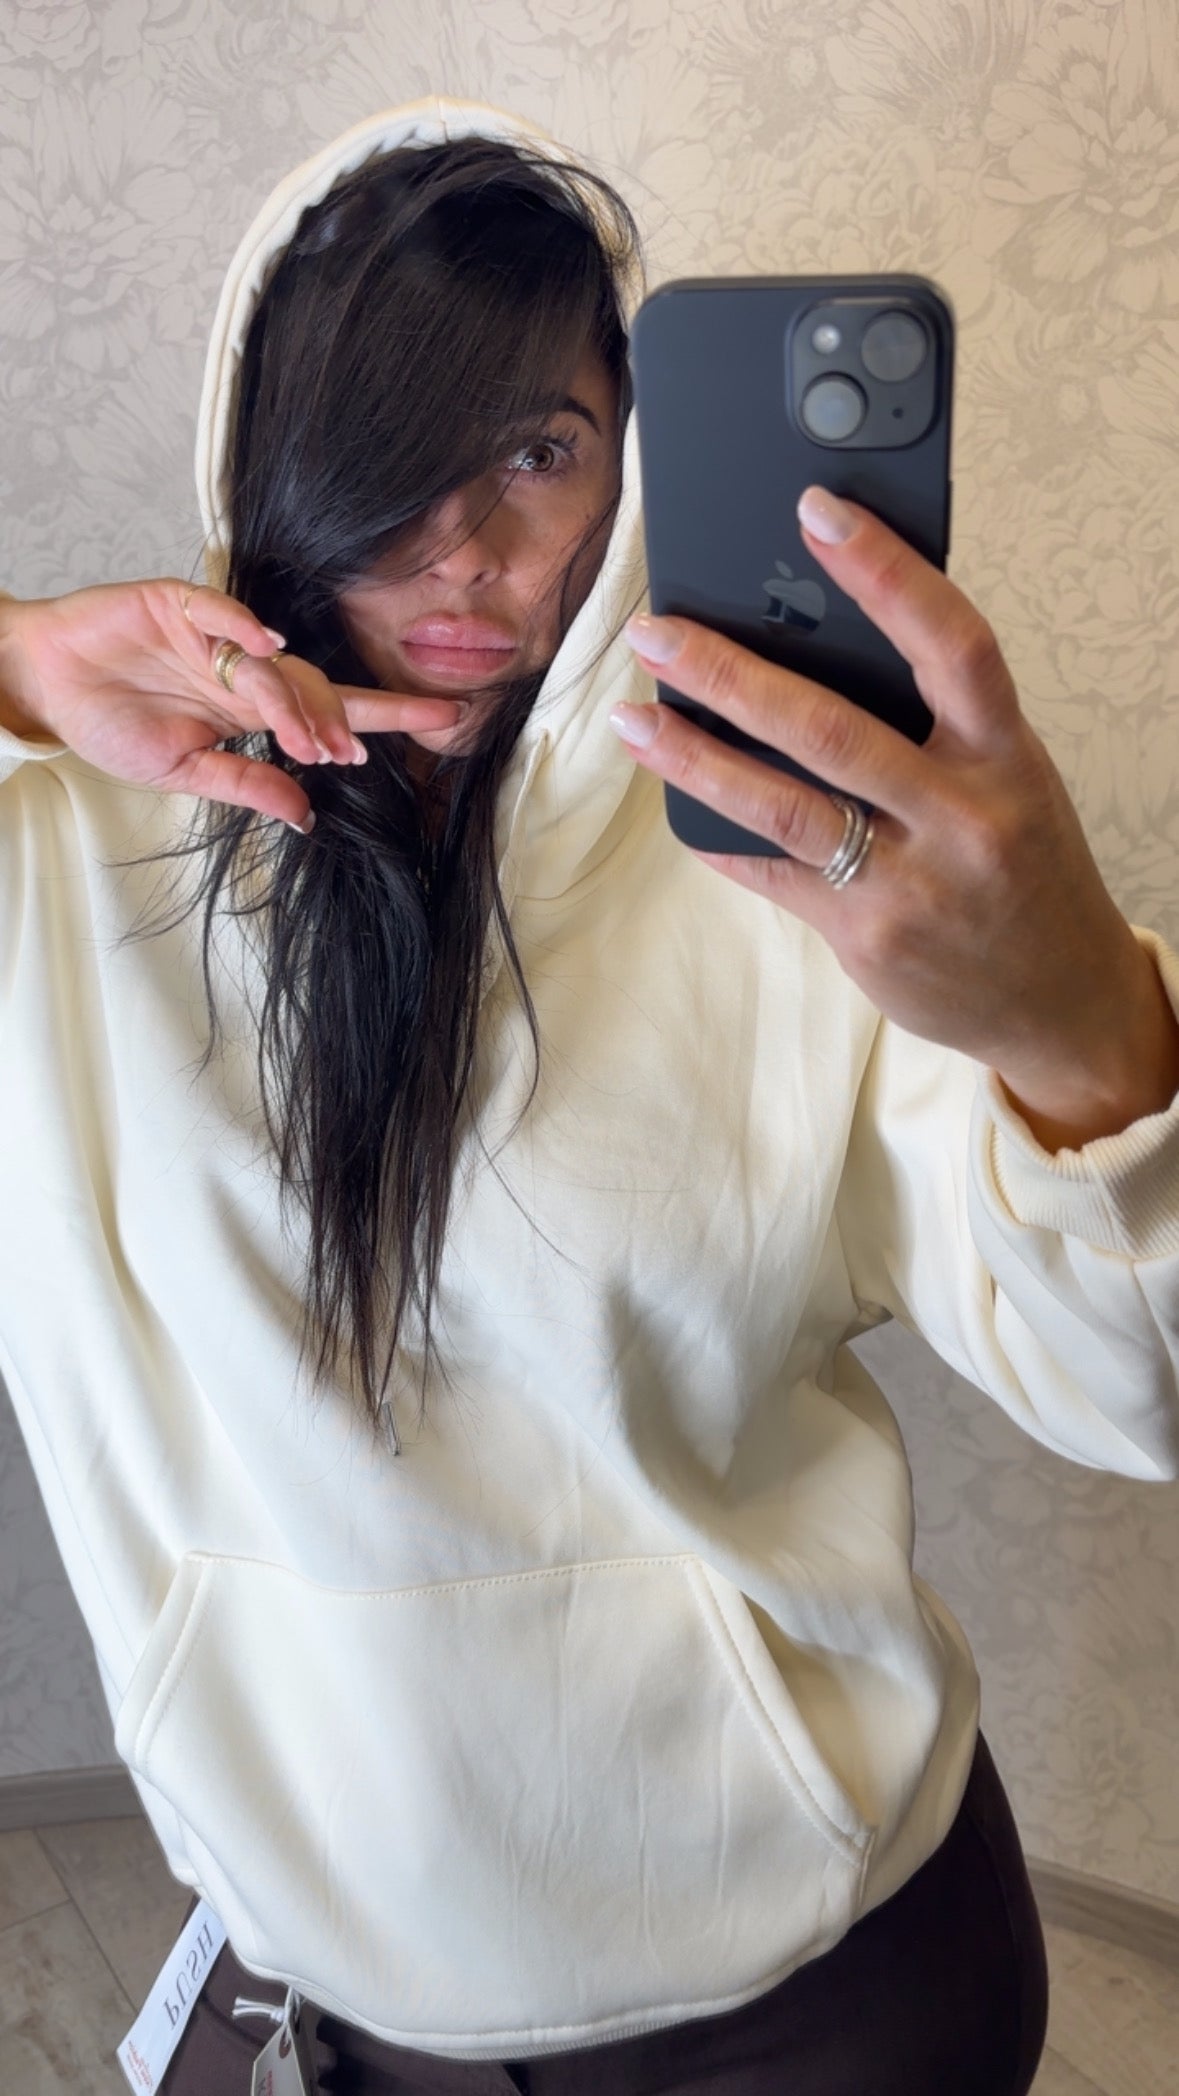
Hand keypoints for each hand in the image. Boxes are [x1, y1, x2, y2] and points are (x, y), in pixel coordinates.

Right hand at [0, 579, 465, 830]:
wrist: (44, 686)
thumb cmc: (107, 724)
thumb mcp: (182, 771)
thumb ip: (245, 785)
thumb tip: (306, 814)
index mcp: (246, 711)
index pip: (327, 712)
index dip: (381, 717)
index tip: (440, 722)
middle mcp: (240, 671)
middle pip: (312, 686)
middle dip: (339, 719)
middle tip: (348, 756)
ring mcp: (213, 636)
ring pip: (272, 663)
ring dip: (294, 701)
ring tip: (308, 741)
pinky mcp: (176, 605)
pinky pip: (220, 613)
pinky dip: (245, 627)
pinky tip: (267, 647)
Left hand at [612, 488, 1174, 1136]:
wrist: (1060, 1000)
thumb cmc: (1024, 869)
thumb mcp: (1012, 779)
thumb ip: (937, 725)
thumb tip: (817, 648)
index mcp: (1006, 755)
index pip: (951, 643)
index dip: (885, 572)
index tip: (818, 513)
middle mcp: (961, 816)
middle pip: (831, 729)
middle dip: (730, 675)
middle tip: (657, 634)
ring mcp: (911, 882)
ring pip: (784, 806)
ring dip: (695, 759)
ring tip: (635, 720)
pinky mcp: (867, 936)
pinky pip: (774, 874)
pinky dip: (721, 839)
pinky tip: (681, 812)